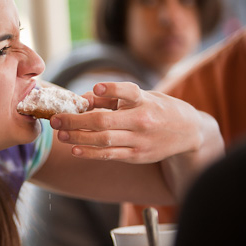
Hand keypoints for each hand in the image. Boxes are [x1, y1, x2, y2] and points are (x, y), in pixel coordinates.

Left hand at [50, 82, 207, 162]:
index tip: (97, 89)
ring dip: (78, 138)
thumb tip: (83, 100)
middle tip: (55, 120)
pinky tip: (75, 150)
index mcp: (145, 100)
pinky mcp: (138, 156)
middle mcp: (143, 120)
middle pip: (104, 121)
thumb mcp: (142, 97)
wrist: (189, 132)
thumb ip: (113, 98)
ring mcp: (140, 140)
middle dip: (76, 121)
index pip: (128, 91)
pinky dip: (91, 153)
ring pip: (104, 140)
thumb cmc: (158, 108)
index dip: (112, 90)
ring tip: (60, 135)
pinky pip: (110, 155)